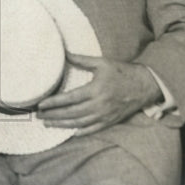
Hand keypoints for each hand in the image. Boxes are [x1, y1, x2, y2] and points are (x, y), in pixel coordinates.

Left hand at [36, 52, 160, 136]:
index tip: (41, 104)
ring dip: (62, 125)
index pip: (69, 99)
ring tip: (48, 124)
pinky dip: (80, 132)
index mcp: (95, 90)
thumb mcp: (102, 62)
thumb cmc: (122, 71)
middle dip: (54, 115)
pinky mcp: (110, 121)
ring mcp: (105, 115)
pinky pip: (93, 129)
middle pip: (71, 113)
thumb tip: (64, 53)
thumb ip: (81, 60)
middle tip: (39, 116)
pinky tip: (70, 132)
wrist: (144, 85)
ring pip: (79, 124)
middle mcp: (99, 105)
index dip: (54, 103)